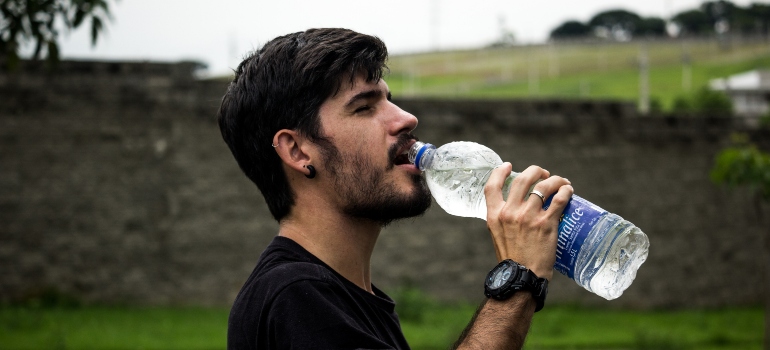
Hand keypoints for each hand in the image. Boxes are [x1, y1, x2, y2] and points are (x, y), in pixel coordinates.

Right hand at [484, 163, 572, 279]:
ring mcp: (528, 217)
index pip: (492, 186)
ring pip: (543, 186)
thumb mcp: (498, 236)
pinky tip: (569, 191)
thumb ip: (503, 220)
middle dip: (535, 171)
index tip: (508, 166)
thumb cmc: (512, 260)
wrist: (522, 278)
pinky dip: (565, 191)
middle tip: (543, 174)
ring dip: (555, 180)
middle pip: (522, 179)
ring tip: (561, 182)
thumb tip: (515, 208)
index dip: (499, 172)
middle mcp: (510, 213)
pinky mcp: (546, 224)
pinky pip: (559, 199)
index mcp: (495, 216)